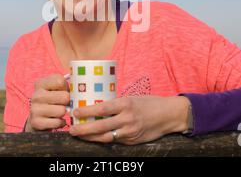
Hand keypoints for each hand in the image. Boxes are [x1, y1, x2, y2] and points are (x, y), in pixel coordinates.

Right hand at [25, 74, 69, 131]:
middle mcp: (36, 95)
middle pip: (65, 97)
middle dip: (67, 101)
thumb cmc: (50, 100)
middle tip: (63, 103)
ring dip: (63, 113)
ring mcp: (35, 109)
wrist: (36, 118)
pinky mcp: (37, 122)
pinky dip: (60, 122)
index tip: (62, 91)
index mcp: (40, 84)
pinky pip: (58, 122)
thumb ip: (64, 84)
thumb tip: (79, 84)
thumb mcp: (54, 88)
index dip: (66, 87)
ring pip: (62, 110)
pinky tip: (56, 120)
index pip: (60, 81)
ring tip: (58, 112)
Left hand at [69, 95, 189, 144]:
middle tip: (71, 129)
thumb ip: (117, 104)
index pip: (102, 108)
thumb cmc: (149, 103)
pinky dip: (103, 140)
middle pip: (101, 126)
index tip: (75, 112)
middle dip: (83, 129)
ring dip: (90, 137)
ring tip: (79, 135)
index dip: (86, 111)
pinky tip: (94, 138)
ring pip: (105, 137)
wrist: (169, 115)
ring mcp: (130, 132)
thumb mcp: (132, 98)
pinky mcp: (133, 141)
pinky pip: (114, 141)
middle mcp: (127, 119)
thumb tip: (97, 105)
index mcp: (126, 104)